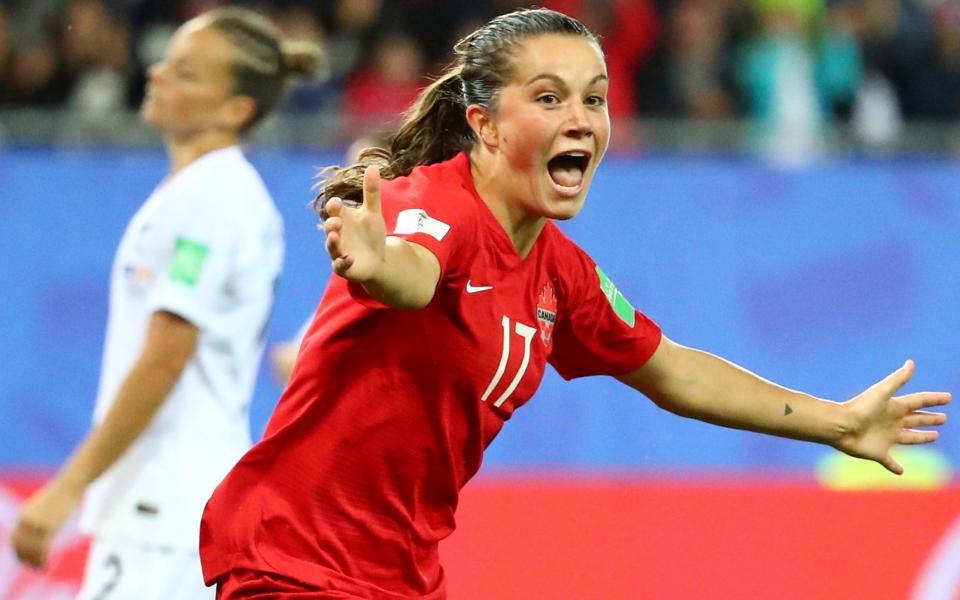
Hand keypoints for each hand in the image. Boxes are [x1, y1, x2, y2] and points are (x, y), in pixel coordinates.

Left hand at [11, 480, 82, 567]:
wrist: (69, 486)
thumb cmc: (61, 494)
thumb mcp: (45, 504)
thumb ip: (38, 515)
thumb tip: (41, 526)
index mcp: (23, 514)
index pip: (15, 538)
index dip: (18, 550)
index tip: (24, 559)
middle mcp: (26, 520)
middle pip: (20, 545)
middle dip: (25, 558)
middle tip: (33, 566)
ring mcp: (36, 524)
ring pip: (30, 549)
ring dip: (34, 562)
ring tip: (40, 568)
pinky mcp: (47, 527)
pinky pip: (41, 549)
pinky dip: (42, 560)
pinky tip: (46, 566)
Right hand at [322, 165, 385, 282]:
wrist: (379, 258)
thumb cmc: (371, 234)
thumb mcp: (373, 212)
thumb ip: (371, 191)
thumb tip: (373, 166)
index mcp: (342, 219)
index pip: (334, 210)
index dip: (334, 207)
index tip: (337, 203)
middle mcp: (337, 234)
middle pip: (329, 228)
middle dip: (331, 224)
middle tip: (337, 222)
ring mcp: (339, 251)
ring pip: (331, 247)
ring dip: (332, 242)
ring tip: (335, 237)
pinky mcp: (344, 266)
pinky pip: (340, 265)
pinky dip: (343, 262)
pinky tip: (349, 258)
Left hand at [834, 360, 950, 473]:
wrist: (840, 426)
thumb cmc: (860, 408)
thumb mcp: (881, 392)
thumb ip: (897, 379)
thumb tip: (911, 362)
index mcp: (894, 407)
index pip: (919, 402)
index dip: (934, 399)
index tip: (949, 398)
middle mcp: (892, 422)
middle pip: (916, 420)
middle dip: (930, 419)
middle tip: (943, 418)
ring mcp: (887, 438)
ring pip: (910, 438)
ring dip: (922, 437)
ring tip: (934, 436)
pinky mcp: (879, 453)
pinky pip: (890, 462)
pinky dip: (895, 467)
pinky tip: (901, 471)